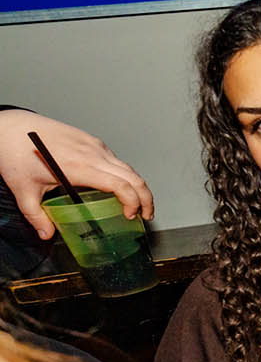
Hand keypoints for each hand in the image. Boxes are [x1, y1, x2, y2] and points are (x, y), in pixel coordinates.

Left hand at [0, 110, 154, 237]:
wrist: (11, 126)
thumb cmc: (16, 152)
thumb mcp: (24, 190)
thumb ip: (36, 216)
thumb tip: (47, 234)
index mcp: (79, 166)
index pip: (120, 184)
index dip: (132, 202)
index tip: (131, 216)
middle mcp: (92, 153)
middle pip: (134, 176)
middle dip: (146, 198)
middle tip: (146, 215)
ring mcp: (94, 145)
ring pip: (128, 167)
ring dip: (139, 186)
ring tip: (138, 203)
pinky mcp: (92, 141)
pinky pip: (117, 160)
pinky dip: (126, 175)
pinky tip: (119, 186)